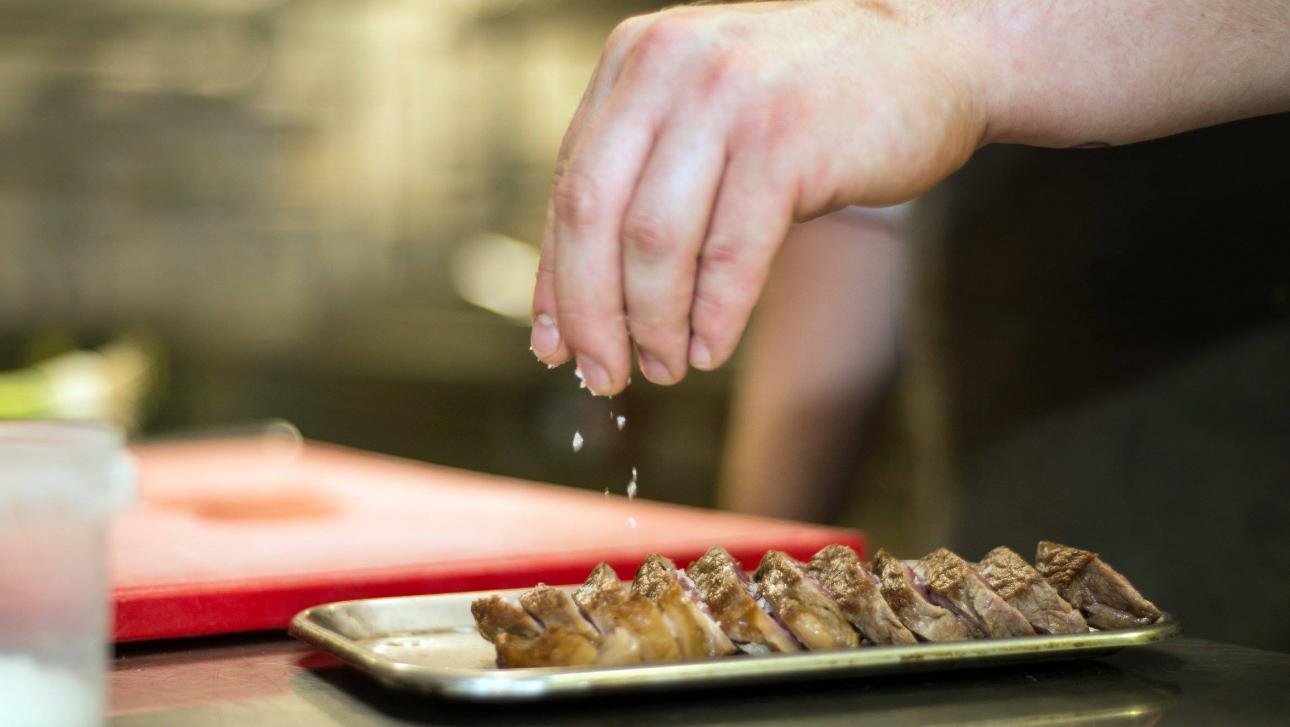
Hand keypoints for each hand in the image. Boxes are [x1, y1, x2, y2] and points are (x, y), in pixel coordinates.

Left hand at [529, 0, 988, 393]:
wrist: (933, 56)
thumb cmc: (812, 104)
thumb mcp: (707, 120)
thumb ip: (641, 189)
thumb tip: (567, 314)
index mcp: (633, 61)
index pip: (568, 189)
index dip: (557, 282)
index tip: (557, 349)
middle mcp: (668, 67)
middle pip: (593, 217)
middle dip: (591, 315)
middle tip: (604, 378)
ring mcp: (727, 97)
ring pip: (654, 242)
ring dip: (652, 325)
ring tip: (665, 368)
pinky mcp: (785, 138)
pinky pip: (729, 254)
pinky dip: (713, 316)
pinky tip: (710, 350)